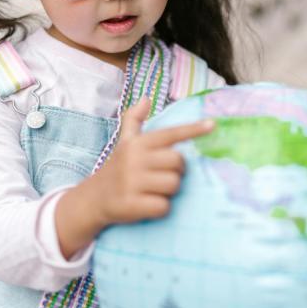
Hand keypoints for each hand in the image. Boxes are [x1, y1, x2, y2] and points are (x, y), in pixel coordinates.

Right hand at [90, 97, 215, 226]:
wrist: (93, 198)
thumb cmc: (117, 168)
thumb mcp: (124, 142)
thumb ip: (134, 119)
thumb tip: (146, 98)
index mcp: (137, 143)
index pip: (170, 134)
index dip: (192, 130)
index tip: (213, 125)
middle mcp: (134, 159)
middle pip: (178, 163)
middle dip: (176, 171)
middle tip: (162, 175)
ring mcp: (132, 182)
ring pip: (174, 185)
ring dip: (168, 191)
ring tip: (153, 190)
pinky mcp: (131, 204)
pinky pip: (164, 206)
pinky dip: (160, 209)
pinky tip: (147, 204)